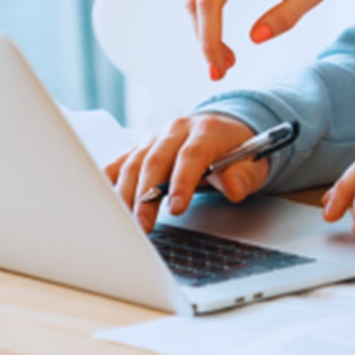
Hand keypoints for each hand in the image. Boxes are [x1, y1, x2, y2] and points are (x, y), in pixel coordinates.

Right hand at [104, 114, 266, 233]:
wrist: (225, 128)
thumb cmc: (238, 150)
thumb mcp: (252, 163)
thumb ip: (243, 176)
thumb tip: (233, 188)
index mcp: (207, 130)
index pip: (191, 155)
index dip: (182, 182)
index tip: (177, 208)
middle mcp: (176, 130)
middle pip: (155, 160)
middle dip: (147, 196)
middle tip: (143, 225)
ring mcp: (155, 138)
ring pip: (134, 163)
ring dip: (126, 195)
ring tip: (125, 224)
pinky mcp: (141, 148)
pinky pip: (120, 163)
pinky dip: (108, 181)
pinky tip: (101, 201)